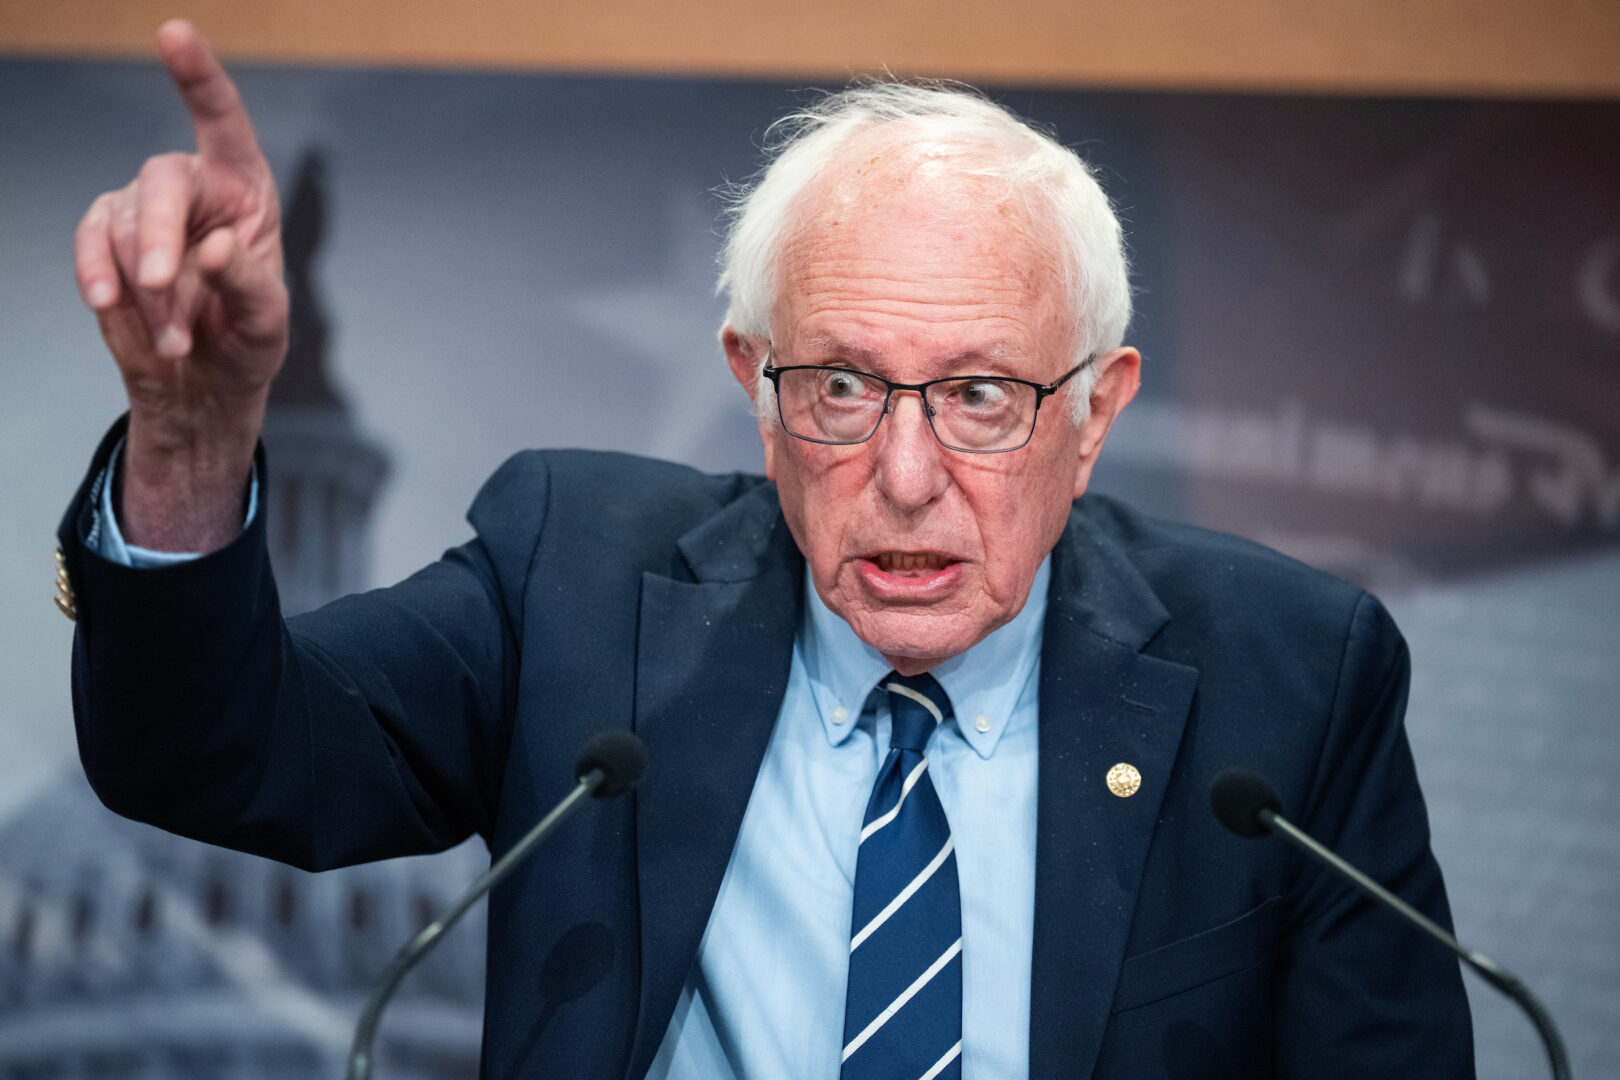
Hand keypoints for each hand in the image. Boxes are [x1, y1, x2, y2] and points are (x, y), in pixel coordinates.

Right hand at [74, 20, 287, 550]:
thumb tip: (218, 248)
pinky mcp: (108, 241)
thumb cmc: (246, 346)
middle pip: (162, 182)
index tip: (173, 33)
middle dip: (160, 236)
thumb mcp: (267, 327)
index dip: (199, 78)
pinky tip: (109, 306)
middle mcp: (194, 189)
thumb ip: (251, 286)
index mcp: (246, 192)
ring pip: (127, 229)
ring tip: (175, 342)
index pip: (223, 123)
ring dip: (147, 291)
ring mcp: (143, 211)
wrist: (200, 387)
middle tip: (166, 287)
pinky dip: (99, 277)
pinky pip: (92, 245)